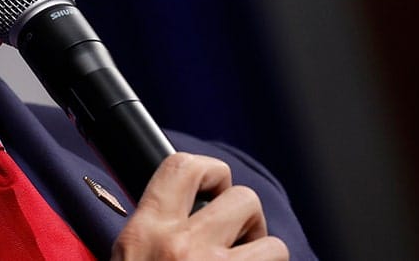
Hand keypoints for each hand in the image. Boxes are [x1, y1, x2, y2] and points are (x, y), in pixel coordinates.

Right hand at [112, 152, 288, 260]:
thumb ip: (150, 239)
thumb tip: (183, 218)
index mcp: (141, 237)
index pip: (179, 167)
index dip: (208, 171)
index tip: (213, 190)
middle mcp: (177, 245)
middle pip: (239, 196)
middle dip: (244, 219)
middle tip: (236, 244)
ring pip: (269, 237)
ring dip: (262, 250)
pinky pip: (277, 256)